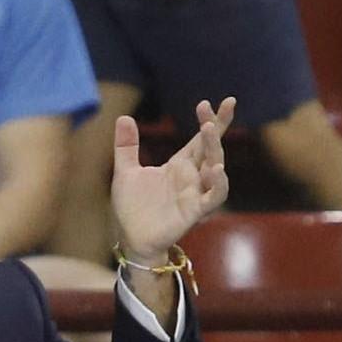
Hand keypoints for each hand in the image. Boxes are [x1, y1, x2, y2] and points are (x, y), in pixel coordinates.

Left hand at [112, 98, 233, 263]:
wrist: (131, 238)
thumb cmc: (133, 208)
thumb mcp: (125, 172)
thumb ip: (126, 146)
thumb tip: (123, 117)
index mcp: (179, 165)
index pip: (200, 139)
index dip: (210, 121)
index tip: (209, 102)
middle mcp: (192, 177)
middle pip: (211, 148)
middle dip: (216, 128)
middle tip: (212, 109)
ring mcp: (195, 193)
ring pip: (215, 169)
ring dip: (216, 150)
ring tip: (210, 130)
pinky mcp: (195, 212)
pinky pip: (213, 197)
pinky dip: (218, 184)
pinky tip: (216, 170)